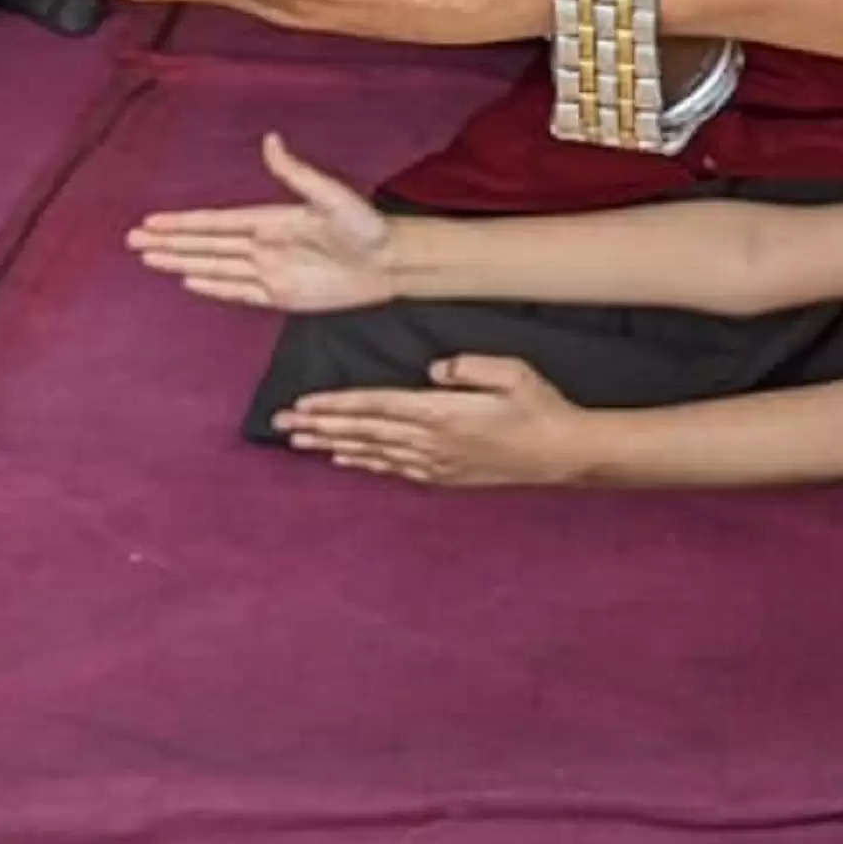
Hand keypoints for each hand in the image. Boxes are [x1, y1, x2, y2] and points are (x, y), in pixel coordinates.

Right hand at [128, 130, 411, 314]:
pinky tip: (189, 280)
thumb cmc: (366, 225)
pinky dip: (213, 288)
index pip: (215, 223)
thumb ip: (296, 173)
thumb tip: (271, 139)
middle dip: (169, 243)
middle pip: (205, 245)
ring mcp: (268, 272)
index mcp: (270, 220)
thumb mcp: (331, 195)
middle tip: (132, 240)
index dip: (182, 223)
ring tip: (149, 259)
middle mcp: (262, 245)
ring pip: (214, 267)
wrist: (390, 262)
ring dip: (182, 263)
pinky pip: (238, 293)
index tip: (151, 221)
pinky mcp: (280, 296)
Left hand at [280, 354, 589, 487]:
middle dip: (319, 427)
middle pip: (363, 432)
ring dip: (333, 445)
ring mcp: (435, 463)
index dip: (336, 406)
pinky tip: (345, 459)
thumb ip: (469, 367)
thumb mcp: (512, 372)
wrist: (561, 454)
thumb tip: (434, 370)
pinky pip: (392, 469)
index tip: (303, 405)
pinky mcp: (443, 476)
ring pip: (372, 452)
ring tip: (300, 442)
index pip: (375, 407)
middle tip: (280, 425)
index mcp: (442, 414)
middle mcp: (430, 442)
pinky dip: (364, 463)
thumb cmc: (540, 406)